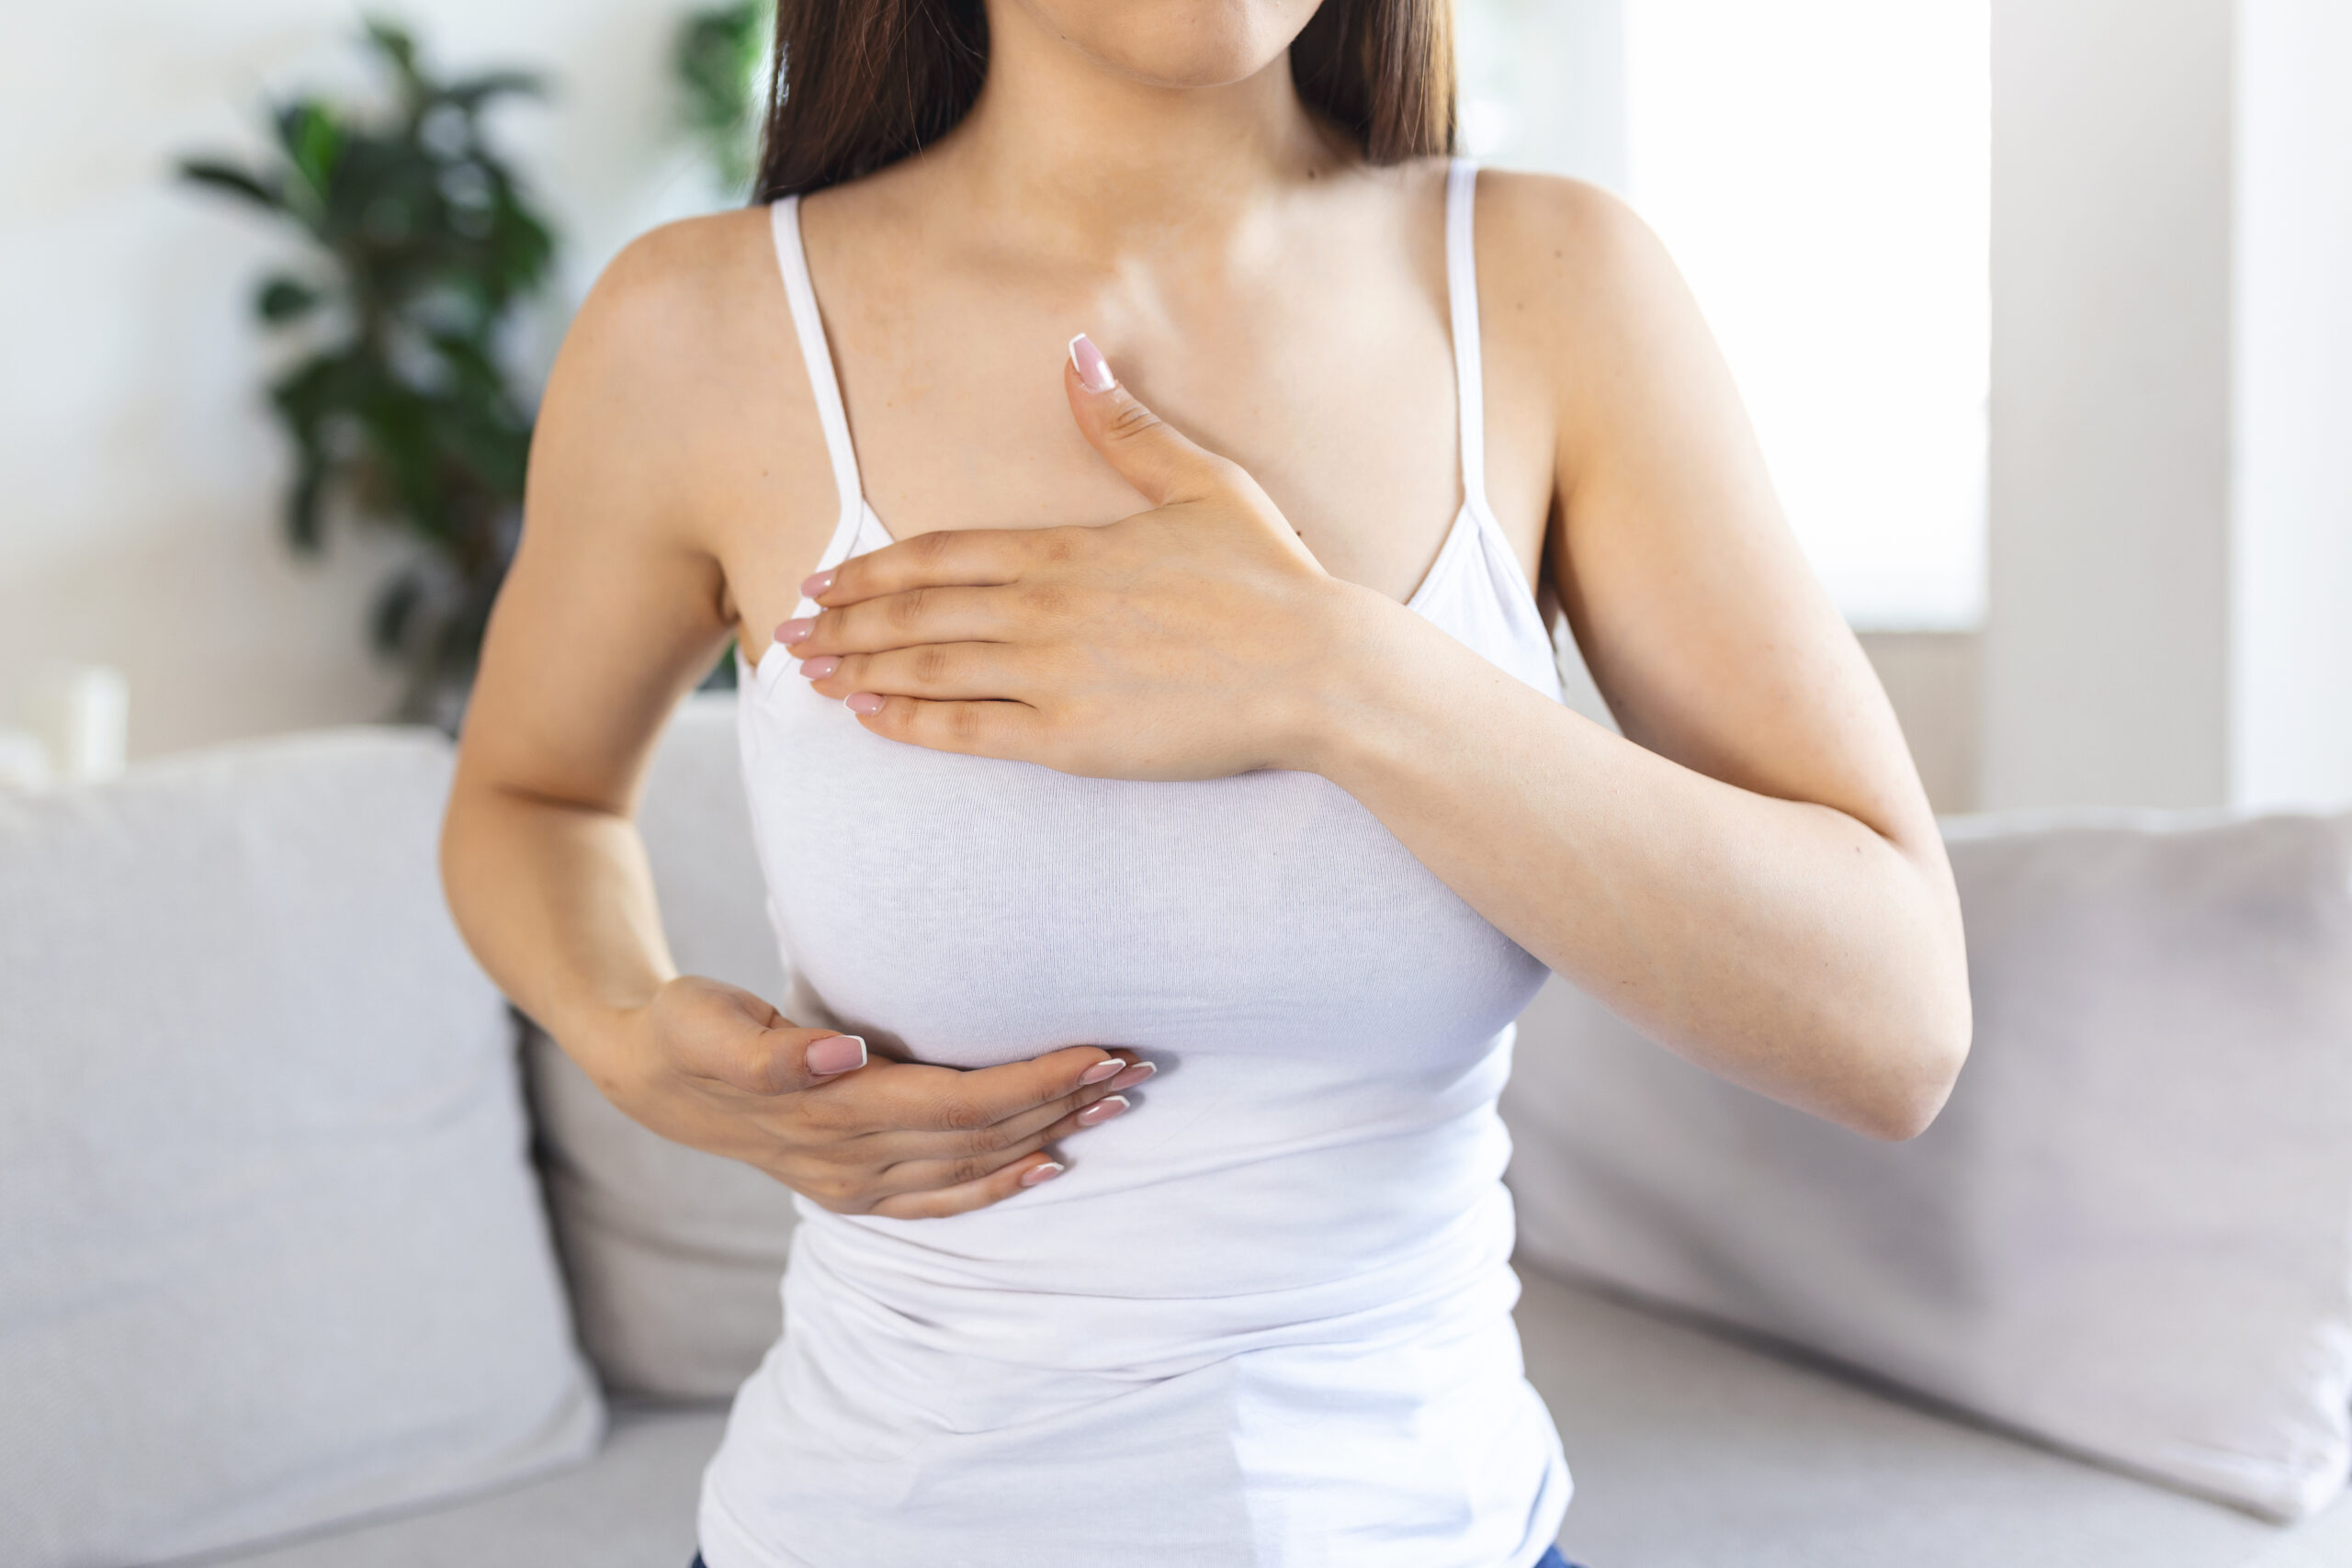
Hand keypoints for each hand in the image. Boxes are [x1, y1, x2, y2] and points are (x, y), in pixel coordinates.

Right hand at [595, 975, 1152, 1218]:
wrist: (646, 1078)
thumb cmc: (686, 1030)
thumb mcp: (708, 1024)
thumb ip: (773, 1048)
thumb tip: (840, 1052)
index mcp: (830, 1115)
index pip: (959, 1103)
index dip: (1032, 1082)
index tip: (1097, 1051)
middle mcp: (851, 1161)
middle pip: (983, 1136)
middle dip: (1064, 1103)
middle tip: (1138, 1066)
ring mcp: (855, 1184)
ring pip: (975, 1166)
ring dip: (1051, 1135)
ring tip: (1119, 1103)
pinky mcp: (855, 1190)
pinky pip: (944, 1199)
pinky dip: (1001, 1185)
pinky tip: (1050, 1165)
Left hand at [778, 334, 1364, 780]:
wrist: (1318, 668)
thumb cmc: (1270, 578)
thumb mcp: (1202, 482)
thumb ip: (1125, 428)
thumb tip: (1075, 355)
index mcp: (1066, 550)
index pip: (941, 555)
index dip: (874, 568)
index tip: (826, 577)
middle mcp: (1042, 610)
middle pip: (915, 613)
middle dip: (843, 621)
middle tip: (788, 631)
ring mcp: (1051, 677)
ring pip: (926, 669)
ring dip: (858, 669)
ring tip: (807, 676)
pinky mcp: (1070, 740)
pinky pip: (967, 730)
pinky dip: (908, 722)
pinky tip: (868, 719)